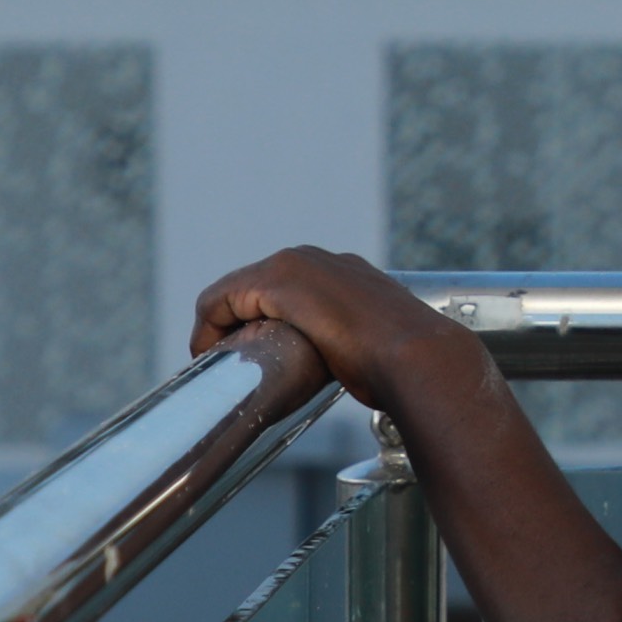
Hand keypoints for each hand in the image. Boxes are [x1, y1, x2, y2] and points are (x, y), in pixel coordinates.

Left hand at [190, 245, 487, 415]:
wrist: (414, 354)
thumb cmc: (402, 360)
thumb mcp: (375, 340)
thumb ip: (359, 338)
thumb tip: (364, 362)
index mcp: (340, 269)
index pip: (280, 288)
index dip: (256, 319)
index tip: (248, 350)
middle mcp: (313, 258)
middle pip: (251, 286)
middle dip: (235, 321)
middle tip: (226, 358)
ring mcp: (293, 266)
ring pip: (233, 291)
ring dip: (219, 325)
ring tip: (216, 358)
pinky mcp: (277, 283)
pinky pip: (220, 300)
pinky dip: (207, 327)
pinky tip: (207, 353)